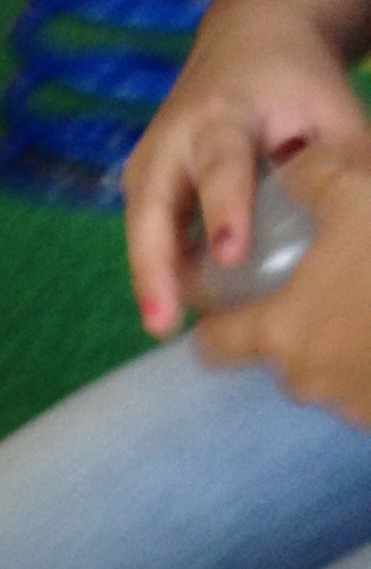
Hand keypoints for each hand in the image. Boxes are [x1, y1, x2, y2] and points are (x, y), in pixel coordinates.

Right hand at [121, 0, 369, 336]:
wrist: (249, 41)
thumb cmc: (295, 80)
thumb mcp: (328, 106)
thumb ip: (345, 157)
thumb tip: (366, 217)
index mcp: (225, 114)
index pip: (222, 166)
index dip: (225, 210)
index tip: (231, 255)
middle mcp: (173, 139)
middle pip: (153, 208)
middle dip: (157, 265)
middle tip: (164, 321)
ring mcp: (150, 165)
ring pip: (143, 229)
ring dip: (150, 279)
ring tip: (164, 327)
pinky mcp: (145, 188)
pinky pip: (150, 236)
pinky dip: (160, 273)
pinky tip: (175, 313)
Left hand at [194, 140, 370, 426]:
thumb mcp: (360, 195)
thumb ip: (312, 177)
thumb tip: (289, 164)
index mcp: (280, 333)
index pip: (212, 345)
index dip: (213, 323)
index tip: (226, 302)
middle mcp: (304, 379)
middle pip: (276, 355)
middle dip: (290, 325)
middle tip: (317, 286)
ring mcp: (349, 404)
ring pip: (325, 372)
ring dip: (336, 343)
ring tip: (361, 301)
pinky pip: (364, 386)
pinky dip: (369, 362)